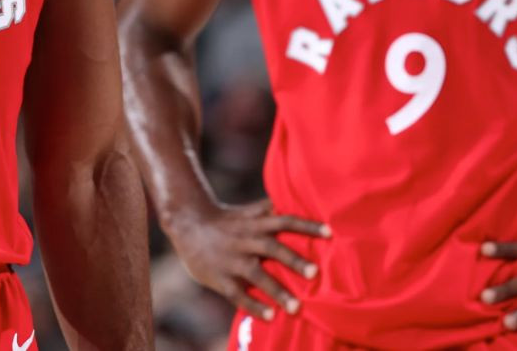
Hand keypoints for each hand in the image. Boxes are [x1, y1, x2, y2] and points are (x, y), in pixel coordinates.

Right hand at [165, 198, 329, 320]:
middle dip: (293, 260)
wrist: (186, 224)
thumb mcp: (247, 212)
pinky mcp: (220, 278)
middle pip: (272, 248)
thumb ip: (269, 210)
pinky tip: (270, 316)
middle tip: (315, 273)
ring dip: (276, 290)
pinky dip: (253, 305)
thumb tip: (296, 200)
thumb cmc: (224, 220)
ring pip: (256, 274)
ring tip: (297, 307)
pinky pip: (237, 293)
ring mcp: (232, 259)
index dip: (307, 225)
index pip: (285, 220)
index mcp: (255, 223)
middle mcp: (246, 240)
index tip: (330, 232)